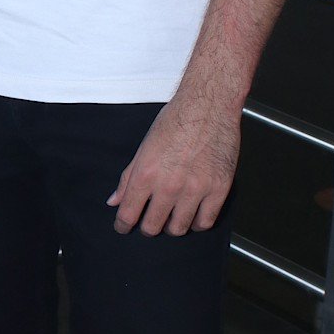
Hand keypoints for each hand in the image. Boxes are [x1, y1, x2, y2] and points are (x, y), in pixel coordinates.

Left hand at [107, 92, 240, 236]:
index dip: (123, 225)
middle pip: (153, 227)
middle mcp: (169, 185)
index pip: (128, 214)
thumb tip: (114, 200)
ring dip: (172, 227)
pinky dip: (197, 223)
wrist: (208, 105)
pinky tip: (193, 216)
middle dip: (148, 227)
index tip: (123, 227)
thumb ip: (128, 177)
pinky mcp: (218, 188)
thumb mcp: (144, 147)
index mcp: (146, 174)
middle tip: (150, 222)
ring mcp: (195, 189)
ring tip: (172, 218)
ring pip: (179, 228)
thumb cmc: (177, 120)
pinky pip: (205, 221)